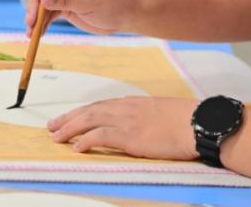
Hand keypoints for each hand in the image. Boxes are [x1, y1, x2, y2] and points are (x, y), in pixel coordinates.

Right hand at [24, 0, 139, 35]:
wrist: (126, 16)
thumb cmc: (114, 2)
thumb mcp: (89, 0)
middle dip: (35, 3)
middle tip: (31, 20)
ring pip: (42, 0)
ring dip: (36, 15)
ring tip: (31, 32)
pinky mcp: (64, 5)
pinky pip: (48, 12)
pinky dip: (42, 22)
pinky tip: (37, 33)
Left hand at [48, 96, 199, 160]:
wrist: (198, 122)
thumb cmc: (186, 119)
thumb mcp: (162, 112)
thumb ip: (146, 115)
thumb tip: (141, 124)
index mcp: (134, 103)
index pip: (101, 106)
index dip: (82, 112)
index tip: (69, 117)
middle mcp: (126, 108)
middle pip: (89, 111)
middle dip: (69, 118)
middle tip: (52, 126)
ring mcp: (127, 121)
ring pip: (90, 121)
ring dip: (70, 128)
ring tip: (56, 137)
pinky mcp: (130, 136)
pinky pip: (101, 136)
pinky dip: (86, 140)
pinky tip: (76, 147)